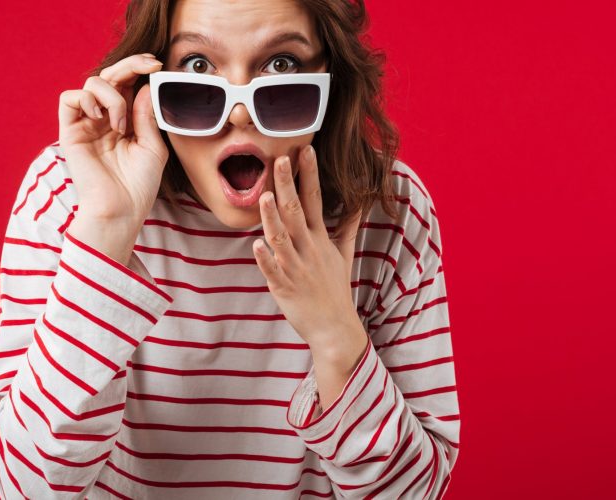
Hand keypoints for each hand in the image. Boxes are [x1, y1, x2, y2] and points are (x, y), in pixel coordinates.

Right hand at [58, 53, 167, 220]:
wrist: (121, 211)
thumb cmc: (138, 186)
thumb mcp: (153, 147)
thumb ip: (147, 116)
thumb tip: (145, 85)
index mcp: (126, 120)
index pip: (128, 83)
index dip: (139, 67)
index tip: (158, 65)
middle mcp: (105, 118)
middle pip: (110, 76)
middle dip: (130, 65)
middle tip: (149, 66)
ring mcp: (87, 124)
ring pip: (92, 83)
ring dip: (113, 96)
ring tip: (121, 126)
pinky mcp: (70, 132)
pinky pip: (69, 99)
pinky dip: (87, 99)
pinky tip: (101, 118)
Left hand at [252, 145, 364, 345]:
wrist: (334, 328)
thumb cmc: (335, 289)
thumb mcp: (344, 255)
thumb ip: (348, 227)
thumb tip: (360, 204)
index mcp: (321, 239)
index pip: (316, 200)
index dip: (309, 175)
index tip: (305, 150)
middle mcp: (308, 250)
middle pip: (296, 212)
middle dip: (287, 185)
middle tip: (280, 159)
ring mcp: (295, 269)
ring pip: (281, 239)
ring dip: (272, 218)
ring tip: (264, 196)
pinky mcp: (283, 288)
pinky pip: (272, 271)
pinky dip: (265, 259)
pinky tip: (256, 245)